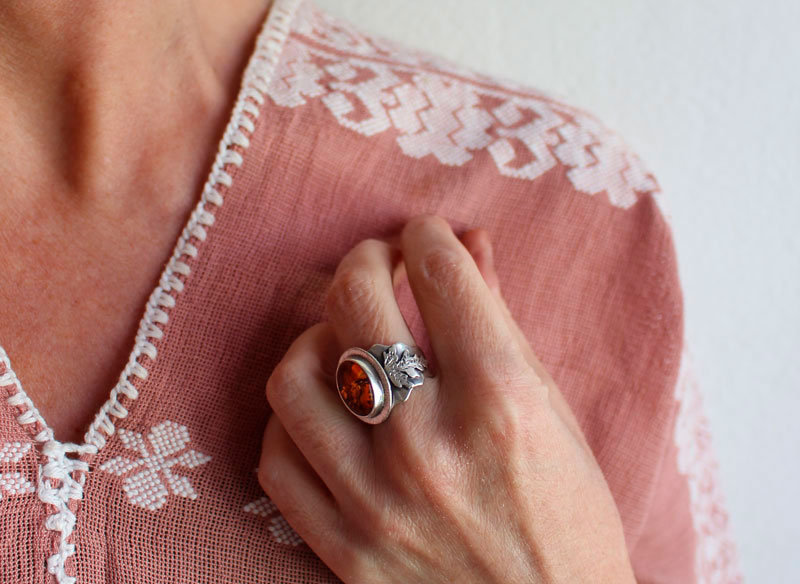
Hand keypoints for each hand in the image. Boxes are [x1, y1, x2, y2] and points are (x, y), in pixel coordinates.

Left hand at [259, 214, 634, 582]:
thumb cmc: (570, 519)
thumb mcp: (552, 412)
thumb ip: (500, 320)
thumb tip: (468, 243)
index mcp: (501, 402)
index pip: (440, 274)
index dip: (428, 235)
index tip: (427, 238)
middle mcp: (430, 444)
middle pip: (354, 301)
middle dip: (367, 259)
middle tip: (381, 264)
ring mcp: (377, 500)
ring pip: (294, 375)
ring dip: (317, 338)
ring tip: (344, 342)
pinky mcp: (344, 548)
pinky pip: (277, 457)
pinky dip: (294, 419)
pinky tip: (325, 413)